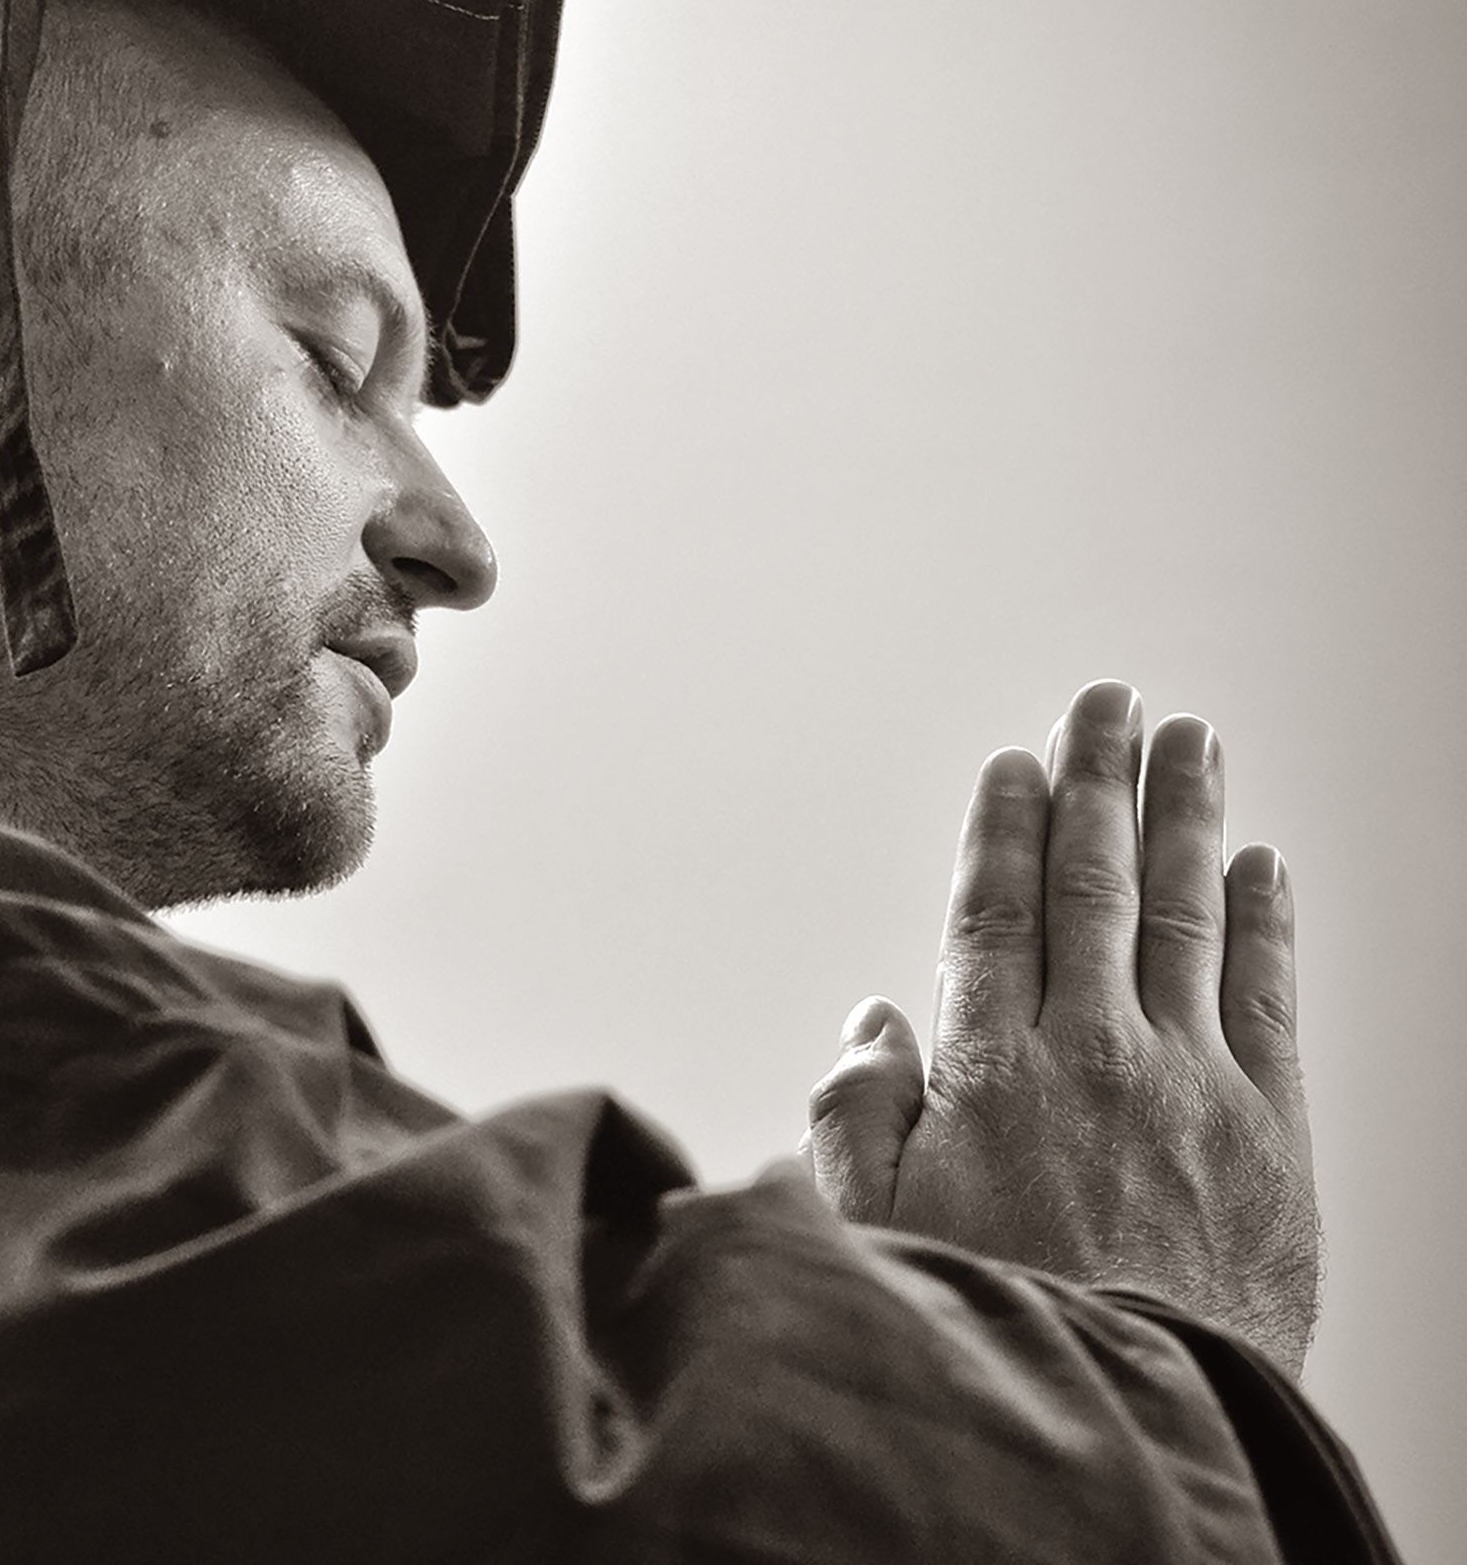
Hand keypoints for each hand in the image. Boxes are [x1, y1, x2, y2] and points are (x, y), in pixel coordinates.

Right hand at [805, 680, 1320, 1372]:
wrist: (1127, 1424)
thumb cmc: (993, 1331)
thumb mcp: (866, 1228)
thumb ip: (856, 1113)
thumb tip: (874, 1022)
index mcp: (991, 1070)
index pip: (996, 912)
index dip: (1003, 829)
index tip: (1013, 765)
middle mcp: (1094, 1053)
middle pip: (1095, 884)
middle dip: (1099, 782)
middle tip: (1108, 703)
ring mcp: (1192, 1087)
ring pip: (1186, 916)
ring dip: (1186, 818)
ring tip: (1189, 743)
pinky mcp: (1272, 1137)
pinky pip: (1271, 1000)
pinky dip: (1267, 924)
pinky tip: (1264, 866)